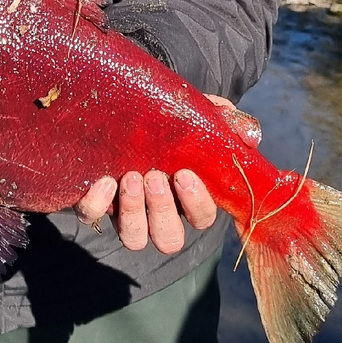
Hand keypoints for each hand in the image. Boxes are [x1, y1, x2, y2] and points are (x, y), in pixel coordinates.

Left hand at [73, 95, 234, 253]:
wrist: (127, 103)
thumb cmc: (171, 119)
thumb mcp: (200, 114)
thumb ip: (226, 122)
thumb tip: (250, 136)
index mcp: (187, 197)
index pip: (202, 219)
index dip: (196, 203)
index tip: (184, 174)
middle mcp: (157, 212)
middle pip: (169, 239)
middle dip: (163, 210)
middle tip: (155, 176)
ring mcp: (125, 211)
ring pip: (134, 239)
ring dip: (133, 213)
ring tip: (131, 178)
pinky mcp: (95, 202)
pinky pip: (91, 217)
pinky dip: (96, 204)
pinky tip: (103, 181)